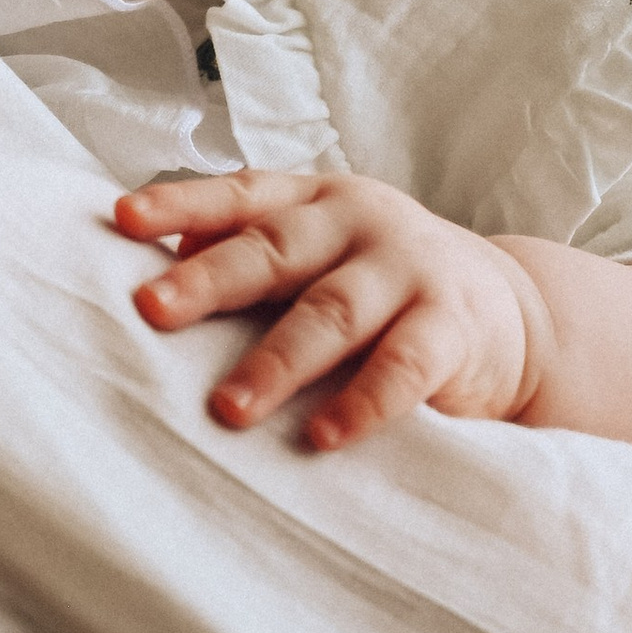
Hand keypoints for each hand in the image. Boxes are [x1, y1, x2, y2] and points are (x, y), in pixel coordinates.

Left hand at [116, 169, 552, 448]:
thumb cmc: (381, 282)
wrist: (508, 311)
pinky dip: (362, 402)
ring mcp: (409, 271)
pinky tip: (323, 436)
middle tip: (152, 310)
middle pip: (277, 249)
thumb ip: (252, 250)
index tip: (123, 219)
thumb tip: (158, 261)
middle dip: (211, 280)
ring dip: (278, 361)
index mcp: (315, 201)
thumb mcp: (320, 252)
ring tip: (229, 407)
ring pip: (333, 311)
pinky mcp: (453, 327)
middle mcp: (359, 224)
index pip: (242, 195)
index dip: (183, 204)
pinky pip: (403, 366)